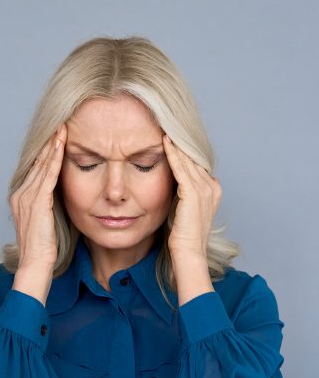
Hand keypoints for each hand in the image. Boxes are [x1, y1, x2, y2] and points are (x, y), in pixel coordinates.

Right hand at [10, 123, 66, 304]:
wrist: (35, 264)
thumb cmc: (44, 246)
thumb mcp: (47, 219)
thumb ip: (50, 203)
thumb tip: (61, 192)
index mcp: (21, 197)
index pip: (36, 168)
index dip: (47, 152)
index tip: (58, 136)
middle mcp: (21, 193)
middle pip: (37, 162)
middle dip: (50, 143)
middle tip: (60, 124)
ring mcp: (26, 197)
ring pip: (42, 165)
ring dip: (52, 145)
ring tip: (62, 128)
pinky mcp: (36, 202)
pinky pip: (47, 176)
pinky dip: (54, 159)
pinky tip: (61, 146)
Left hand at [162, 134, 221, 258]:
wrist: (189, 251)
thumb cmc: (184, 233)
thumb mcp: (186, 208)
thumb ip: (186, 193)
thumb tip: (177, 182)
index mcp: (213, 190)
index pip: (197, 165)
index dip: (185, 152)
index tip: (173, 137)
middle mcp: (212, 186)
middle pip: (193, 159)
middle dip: (180, 144)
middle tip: (168, 126)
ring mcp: (204, 189)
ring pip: (187, 160)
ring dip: (176, 144)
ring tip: (166, 129)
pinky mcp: (193, 192)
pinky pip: (180, 168)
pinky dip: (172, 154)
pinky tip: (164, 142)